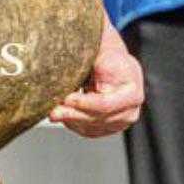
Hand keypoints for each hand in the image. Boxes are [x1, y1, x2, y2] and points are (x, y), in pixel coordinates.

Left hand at [48, 22, 143, 137]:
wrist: (112, 61)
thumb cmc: (106, 53)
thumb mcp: (104, 52)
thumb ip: (98, 60)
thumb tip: (84, 62)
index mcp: (132, 91)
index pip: (104, 104)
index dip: (82, 103)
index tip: (64, 98)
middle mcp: (130, 110)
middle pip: (97, 119)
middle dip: (72, 114)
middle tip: (51, 110)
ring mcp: (121, 120)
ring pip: (91, 128)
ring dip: (70, 120)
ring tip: (53, 112)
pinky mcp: (110, 126)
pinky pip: (89, 131)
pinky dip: (74, 124)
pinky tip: (63, 115)